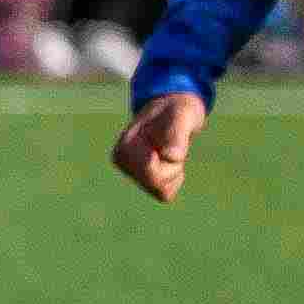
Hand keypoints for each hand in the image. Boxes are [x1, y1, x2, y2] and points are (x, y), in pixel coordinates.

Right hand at [111, 88, 203, 204]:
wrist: (173, 109)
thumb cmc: (177, 109)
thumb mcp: (182, 114)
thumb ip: (176, 133)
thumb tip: (172, 157)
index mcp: (124, 148)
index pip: (151, 174)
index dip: (170, 161)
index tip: (167, 142)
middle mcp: (122, 162)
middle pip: (155, 185)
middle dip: (172, 168)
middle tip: (172, 147)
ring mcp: (130, 171)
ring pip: (161, 191)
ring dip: (173, 173)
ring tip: (170, 151)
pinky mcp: (141, 178)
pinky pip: (164, 194)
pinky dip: (173, 179)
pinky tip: (169, 161)